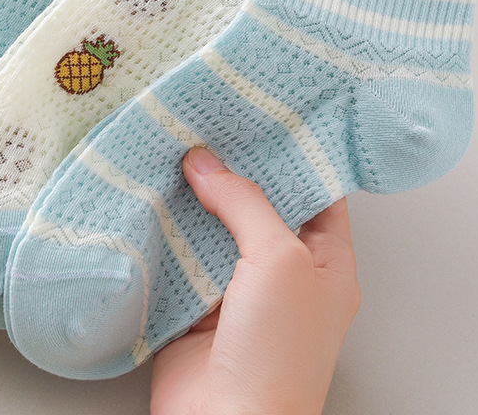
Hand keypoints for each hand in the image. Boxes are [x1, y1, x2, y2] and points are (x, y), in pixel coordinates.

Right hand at [150, 147, 360, 414]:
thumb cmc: (277, 357)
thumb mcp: (278, 260)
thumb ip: (245, 203)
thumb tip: (206, 163)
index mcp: (325, 263)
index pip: (317, 194)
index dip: (294, 156)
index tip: (265, 120)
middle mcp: (284, 273)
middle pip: (259, 206)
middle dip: (233, 171)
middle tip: (210, 128)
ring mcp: (238, 289)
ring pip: (215, 228)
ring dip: (194, 198)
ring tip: (176, 151)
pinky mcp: (196, 302)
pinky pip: (181, 255)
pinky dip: (166, 230)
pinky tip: (152, 199)